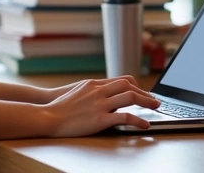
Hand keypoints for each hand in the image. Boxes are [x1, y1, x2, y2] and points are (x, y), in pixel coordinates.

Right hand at [44, 76, 159, 136]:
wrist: (48, 115)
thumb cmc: (61, 106)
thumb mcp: (79, 91)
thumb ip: (95, 91)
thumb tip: (108, 94)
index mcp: (95, 84)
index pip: (123, 80)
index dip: (137, 86)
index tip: (144, 93)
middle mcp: (100, 91)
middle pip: (129, 86)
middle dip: (145, 93)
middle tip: (155, 101)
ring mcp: (100, 104)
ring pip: (130, 97)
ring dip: (146, 102)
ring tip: (155, 108)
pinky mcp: (100, 119)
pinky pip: (124, 117)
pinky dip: (138, 120)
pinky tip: (144, 125)